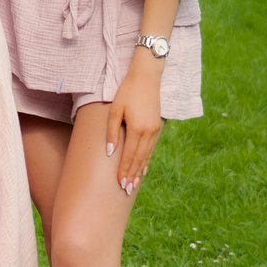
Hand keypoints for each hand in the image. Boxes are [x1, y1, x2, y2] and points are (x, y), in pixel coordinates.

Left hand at [109, 50, 164, 194]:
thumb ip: (112, 132)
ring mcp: (155, 130)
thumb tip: (109, 152)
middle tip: (126, 189)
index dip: (125, 171)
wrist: (147, 77)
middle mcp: (149, 132)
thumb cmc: (127, 91)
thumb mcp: (115, 109)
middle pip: (139, 159)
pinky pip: (152, 148)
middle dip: (132, 175)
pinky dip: (147, 160)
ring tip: (134, 183)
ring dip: (140, 170)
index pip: (129, 156)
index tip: (120, 184)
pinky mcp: (157, 127)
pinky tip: (144, 167)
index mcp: (137, 128)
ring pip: (147, 155)